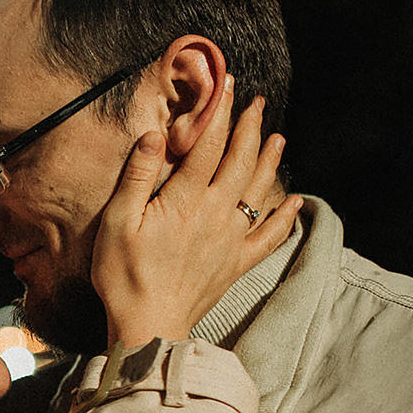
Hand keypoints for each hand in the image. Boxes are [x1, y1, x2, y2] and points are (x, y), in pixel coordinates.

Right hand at [90, 77, 301, 348]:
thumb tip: (155, 134)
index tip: (227, 86)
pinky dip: (285, 218)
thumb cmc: (124, 275)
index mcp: (187, 199)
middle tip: (258, 104)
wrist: (148, 326)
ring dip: (271, 162)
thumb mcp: (116, 221)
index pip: (209, 145)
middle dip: (251, 129)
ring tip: (279, 138)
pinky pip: (269, 237)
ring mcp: (230, 239)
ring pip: (259, 192)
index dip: (219, 112)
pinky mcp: (235, 263)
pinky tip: (296, 202)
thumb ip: (138, 175)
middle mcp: (216, 214)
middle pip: (241, 161)